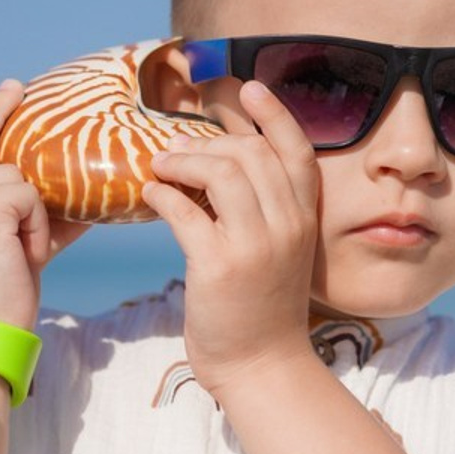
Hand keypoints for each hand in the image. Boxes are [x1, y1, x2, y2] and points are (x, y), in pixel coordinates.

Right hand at [0, 81, 87, 329]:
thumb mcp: (2, 246)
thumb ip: (18, 212)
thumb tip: (72, 189)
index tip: (10, 89)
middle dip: (17, 143)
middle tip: (21, 89)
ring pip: (18, 177)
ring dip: (34, 213)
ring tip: (22, 252)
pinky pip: (30, 195)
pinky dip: (38, 224)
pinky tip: (25, 253)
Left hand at [144, 80, 319, 394]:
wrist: (263, 365)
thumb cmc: (264, 305)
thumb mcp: (280, 250)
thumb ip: (263, 208)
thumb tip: (220, 163)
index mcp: (305, 218)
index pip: (297, 151)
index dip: (276, 114)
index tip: (250, 88)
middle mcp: (287, 225)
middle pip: (252, 154)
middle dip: (210, 141)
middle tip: (178, 144)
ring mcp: (256, 245)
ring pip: (221, 172)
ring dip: (183, 160)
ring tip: (160, 165)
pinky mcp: (219, 266)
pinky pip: (185, 211)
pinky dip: (162, 193)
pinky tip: (150, 192)